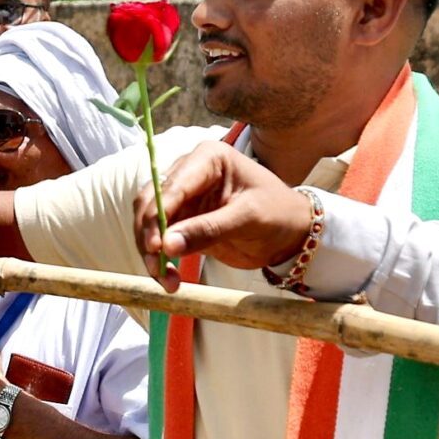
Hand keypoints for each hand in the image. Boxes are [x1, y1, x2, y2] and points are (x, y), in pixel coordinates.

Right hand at [132, 141, 317, 289]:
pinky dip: (159, 260)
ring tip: (166, 281)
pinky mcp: (182, 221)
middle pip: (151, 202)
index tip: (155, 245)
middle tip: (156, 266)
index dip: (157, 214)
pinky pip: (159, 240)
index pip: (172, 185)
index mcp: (208, 158)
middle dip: (149, 236)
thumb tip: (167, 246)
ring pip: (149, 223)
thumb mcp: (248, 219)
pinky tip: (169, 279)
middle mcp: (189, 172)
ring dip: (151, 252)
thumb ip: (208, 229)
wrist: (290, 233)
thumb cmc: (277, 214)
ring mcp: (183, 197)